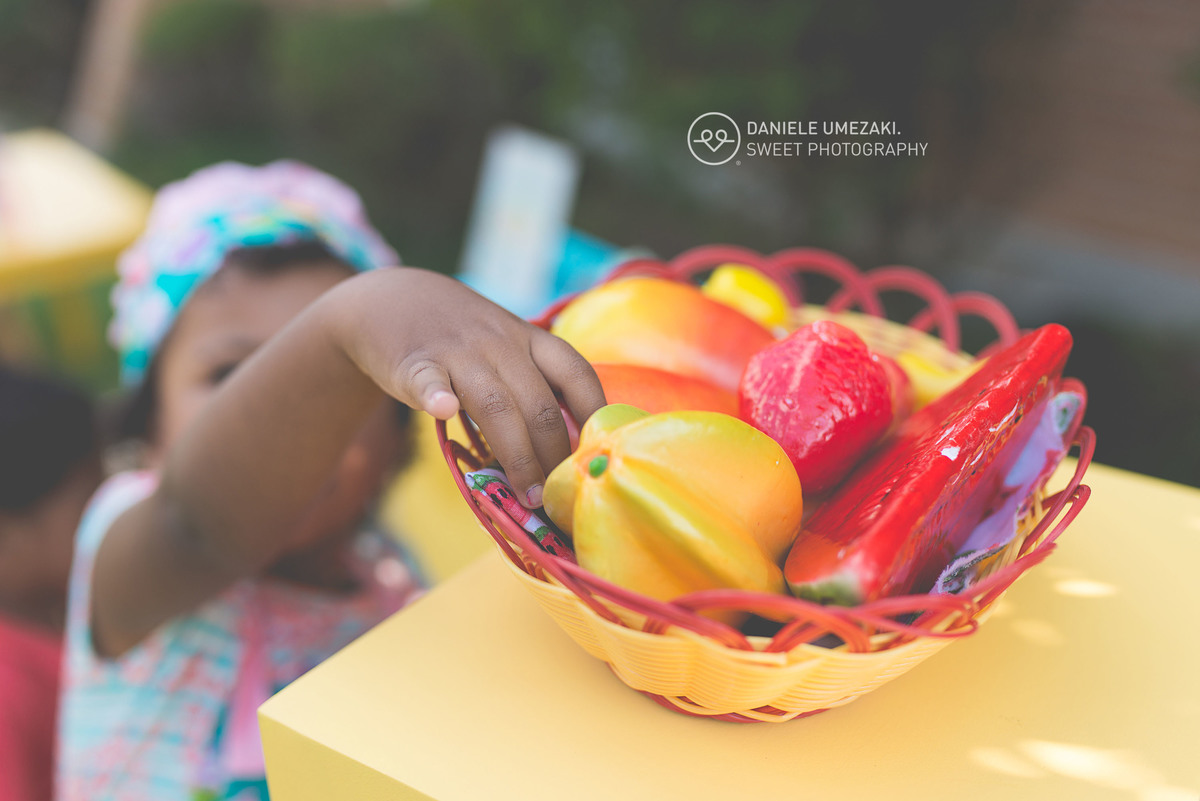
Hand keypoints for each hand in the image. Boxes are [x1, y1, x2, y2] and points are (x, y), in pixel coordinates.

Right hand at [328, 267, 605, 505]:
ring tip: (528, 495)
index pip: (576, 373)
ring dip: (517, 454)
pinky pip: (429, 380)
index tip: (597, 454)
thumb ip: (536, 384)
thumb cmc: (463, 336)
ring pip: (495, 405)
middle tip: (560, 497)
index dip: (593, 414)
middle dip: (555, 456)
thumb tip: (571, 445)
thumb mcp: (509, 344)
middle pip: (538, 404)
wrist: (393, 299)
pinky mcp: (414, 363)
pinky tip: (443, 411)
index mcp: (530, 338)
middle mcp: (501, 343)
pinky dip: (435, 396)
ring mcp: (457, 352)